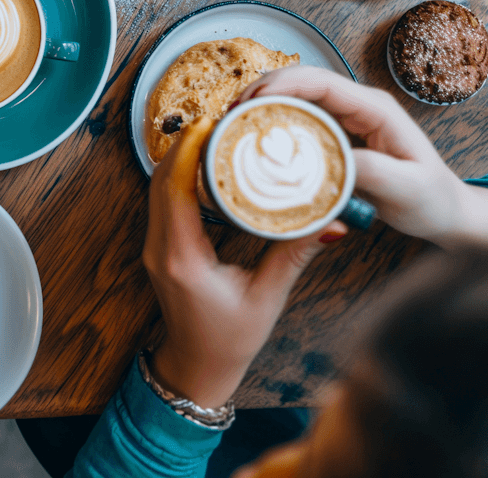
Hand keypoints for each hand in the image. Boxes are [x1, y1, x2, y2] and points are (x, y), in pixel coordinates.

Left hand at [143, 118, 334, 408]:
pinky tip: (204, 165)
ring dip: (180, 157)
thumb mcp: (268, 297)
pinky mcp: (160, 248)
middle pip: (160, 180)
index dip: (188, 151)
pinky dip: (178, 176)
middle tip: (220, 119)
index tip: (212, 123)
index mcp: (182, 259)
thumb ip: (294, 254)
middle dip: (185, 145)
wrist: (196, 368)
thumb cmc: (229, 341)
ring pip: (157, 188)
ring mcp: (155, 247)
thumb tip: (331, 221)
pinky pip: (162, 201)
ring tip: (215, 134)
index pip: (174, 190)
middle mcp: (160, 249)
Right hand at [239, 67, 487, 249]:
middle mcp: (358, 106)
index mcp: (375, 108)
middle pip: (301, 83)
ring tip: (233, 124)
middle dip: (262, 91)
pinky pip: (298, 119)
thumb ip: (373, 172)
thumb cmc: (432, 200)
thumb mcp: (407, 189)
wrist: (447, 214)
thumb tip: (330, 159)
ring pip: (296, 98)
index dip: (283, 85)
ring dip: (262, 104)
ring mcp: (346, 118)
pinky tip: (254, 137)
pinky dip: (273, 122)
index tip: (251, 100)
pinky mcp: (337, 135)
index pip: (322, 83)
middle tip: (229, 115)